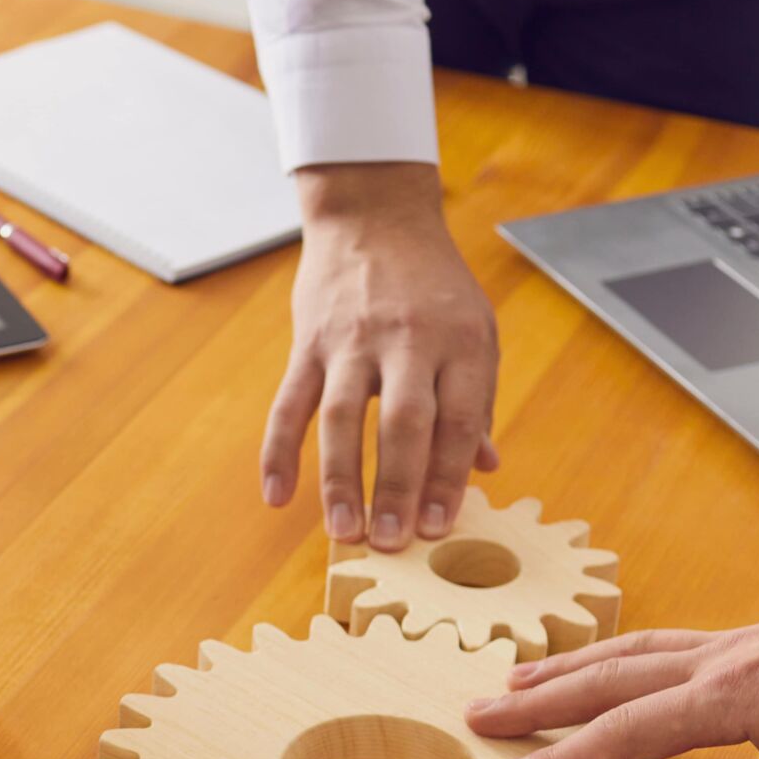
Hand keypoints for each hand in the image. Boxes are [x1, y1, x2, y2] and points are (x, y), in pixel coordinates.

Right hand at [261, 163, 499, 550]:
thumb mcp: (473, 330)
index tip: (440, 527)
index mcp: (458, 342)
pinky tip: (276, 496)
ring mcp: (352, 340)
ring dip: (341, 481)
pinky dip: (278, 452)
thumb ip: (475, 400)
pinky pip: (289, 404)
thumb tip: (482, 466)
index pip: (456, 420)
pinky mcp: (309, 342)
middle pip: (402, 424)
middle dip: (398, 489)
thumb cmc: (432, 283)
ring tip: (344, 532)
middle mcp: (406, 340)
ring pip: (343, 419)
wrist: (373, 215)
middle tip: (394, 543)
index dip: (448, 478)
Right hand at [464, 606, 758, 758]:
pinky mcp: (741, 642)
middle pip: (606, 681)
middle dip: (536, 703)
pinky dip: (606, 655)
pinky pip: (652, 644)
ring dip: (561, 671)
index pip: (628, 732)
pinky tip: (591, 665)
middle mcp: (717, 662)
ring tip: (508, 684)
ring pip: (623, 654)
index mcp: (734, 699)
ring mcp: (726, 645)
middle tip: (476, 718)